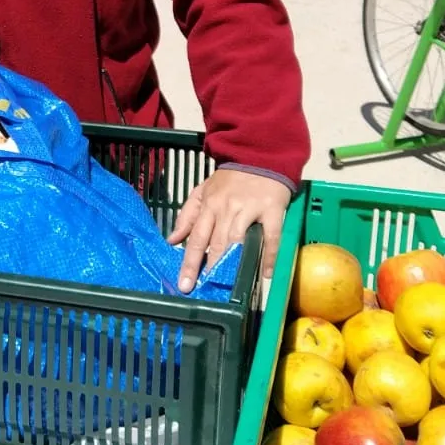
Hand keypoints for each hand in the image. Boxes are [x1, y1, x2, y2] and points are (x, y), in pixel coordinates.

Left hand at [168, 168, 290, 293]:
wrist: (259, 155)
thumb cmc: (230, 179)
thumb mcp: (203, 191)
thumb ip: (187, 215)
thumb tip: (172, 240)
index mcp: (209, 205)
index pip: (196, 237)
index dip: (189, 262)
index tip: (184, 284)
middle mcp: (227, 208)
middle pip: (215, 242)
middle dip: (208, 267)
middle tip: (203, 289)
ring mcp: (249, 209)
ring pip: (238, 239)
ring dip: (232, 262)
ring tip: (227, 285)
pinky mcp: (272, 209)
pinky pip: (271, 235)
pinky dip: (269, 255)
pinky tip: (265, 273)